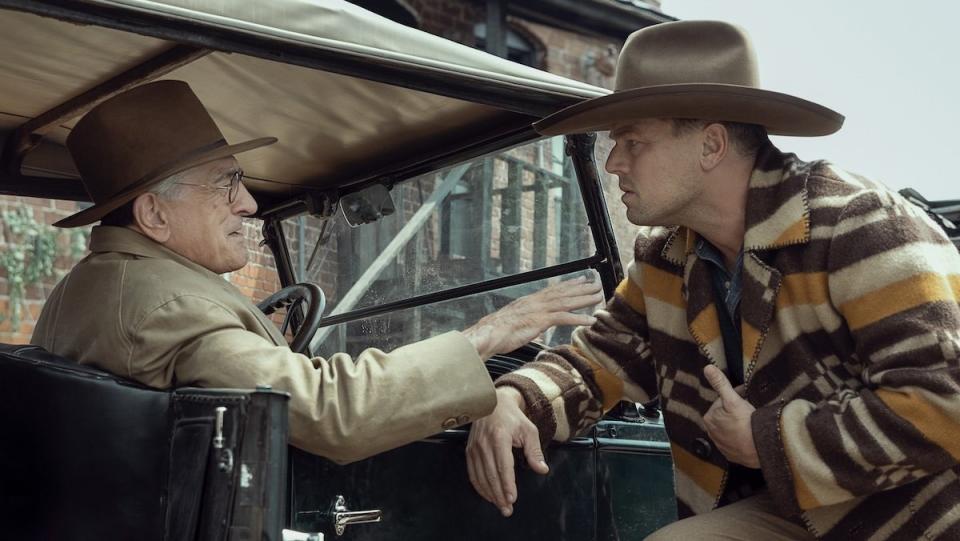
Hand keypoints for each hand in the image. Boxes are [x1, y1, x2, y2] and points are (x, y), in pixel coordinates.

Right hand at [462, 276, 601, 358]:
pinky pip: (563, 318)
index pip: (553, 290)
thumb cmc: (497, 332)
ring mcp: (538, 310)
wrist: (487, 334)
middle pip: (563, 292)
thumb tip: (534, 327)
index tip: (581, 279)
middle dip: (582, 288)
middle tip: (597, 283)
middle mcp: (536, 302)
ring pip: (566, 302)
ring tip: (599, 296)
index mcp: (530, 301)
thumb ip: (527, 322)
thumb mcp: (515, 323)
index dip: (569, 284)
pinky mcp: (539, 321)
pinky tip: (590, 320)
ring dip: (585, 299)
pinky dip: (578, 318)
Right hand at [466, 387, 547, 516]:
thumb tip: (542, 469)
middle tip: (507, 509)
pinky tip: (488, 495)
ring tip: (500, 506)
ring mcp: (474, 448)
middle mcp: (484, 444)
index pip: (503, 466)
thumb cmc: (513, 418)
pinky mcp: (469, 451)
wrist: (494, 404)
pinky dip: (480, 487)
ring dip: (490, 494)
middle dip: (500, 495)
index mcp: (499, 437)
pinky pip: (472, 473)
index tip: (512, 498)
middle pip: (491, 475)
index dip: (507, 484)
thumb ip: (535, 451)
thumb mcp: (529, 430)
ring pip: (481, 477)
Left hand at [703, 365, 759, 467]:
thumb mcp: (733, 400)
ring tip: (751, 422)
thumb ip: (720, 384)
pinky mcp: (731, 455)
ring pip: (730, 428)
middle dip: (735, 410)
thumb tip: (708, 368)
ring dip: (738, 423)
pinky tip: (750, 434)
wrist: (761, 448)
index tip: (745, 395)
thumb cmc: (746, 423)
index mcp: (709, 418)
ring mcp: (721, 445)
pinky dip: (741, 437)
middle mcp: (711, 432)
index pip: (722, 402)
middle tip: (750, 407)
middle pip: (725, 415)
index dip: (734, 396)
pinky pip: (735, 442)